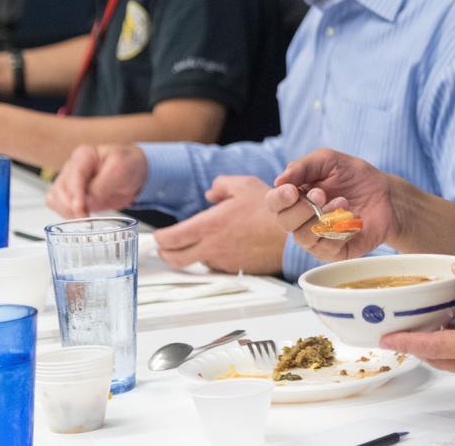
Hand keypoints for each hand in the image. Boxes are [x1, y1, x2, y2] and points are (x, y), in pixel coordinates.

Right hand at [47, 144, 147, 217]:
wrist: (135, 173)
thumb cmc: (129, 165)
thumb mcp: (121, 170)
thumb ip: (103, 185)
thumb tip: (87, 202)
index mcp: (85, 155)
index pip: (73, 176)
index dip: (75, 194)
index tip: (80, 208)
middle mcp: (72, 167)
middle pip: (60, 189)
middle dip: (71, 205)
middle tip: (85, 216)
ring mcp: (69, 181)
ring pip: (55, 198)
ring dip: (66, 210)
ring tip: (83, 216)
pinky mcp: (70, 194)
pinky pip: (56, 204)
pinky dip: (64, 212)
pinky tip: (77, 215)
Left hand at [152, 176, 285, 274]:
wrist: (295, 232)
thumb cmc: (272, 209)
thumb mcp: (245, 186)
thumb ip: (221, 185)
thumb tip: (211, 193)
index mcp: (209, 225)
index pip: (170, 239)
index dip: (159, 238)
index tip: (159, 234)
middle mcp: (212, 247)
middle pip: (174, 259)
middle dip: (165, 253)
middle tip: (165, 247)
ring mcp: (223, 261)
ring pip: (196, 263)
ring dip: (192, 255)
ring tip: (200, 243)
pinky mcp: (236, 269)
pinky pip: (217, 266)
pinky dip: (214, 258)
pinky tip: (225, 246)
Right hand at [266, 149, 398, 260]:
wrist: (387, 195)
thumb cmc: (355, 177)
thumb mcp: (330, 161)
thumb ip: (304, 166)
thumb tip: (279, 180)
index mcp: (295, 197)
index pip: (274, 202)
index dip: (279, 198)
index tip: (292, 190)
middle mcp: (301, 220)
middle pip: (285, 222)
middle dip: (302, 208)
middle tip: (322, 194)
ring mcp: (316, 238)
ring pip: (304, 237)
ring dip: (323, 218)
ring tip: (343, 202)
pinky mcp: (334, 252)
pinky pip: (326, 248)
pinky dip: (339, 231)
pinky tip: (353, 219)